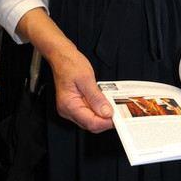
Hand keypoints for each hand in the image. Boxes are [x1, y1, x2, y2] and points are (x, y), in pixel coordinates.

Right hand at [16, 7, 113, 132]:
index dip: (105, 122)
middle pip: (90, 124)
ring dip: (102, 116)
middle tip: (119, 113)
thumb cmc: (69, 64)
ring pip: (90, 120)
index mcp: (68, 105)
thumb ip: (96, 97)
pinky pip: (88, 113)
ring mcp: (70, 108)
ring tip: (113, 107)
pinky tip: (104, 104)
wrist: (61, 56)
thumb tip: (106, 112)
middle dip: (105, 120)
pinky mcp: (74, 105)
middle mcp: (67, 110)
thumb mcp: (86, 78)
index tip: (118, 118)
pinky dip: (97, 110)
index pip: (90, 122)